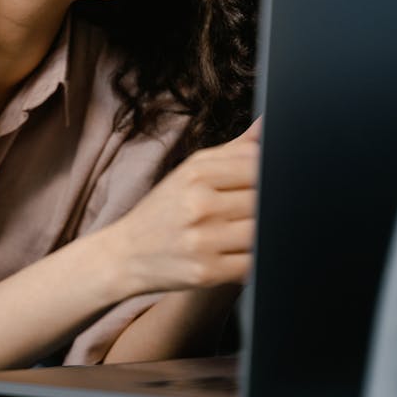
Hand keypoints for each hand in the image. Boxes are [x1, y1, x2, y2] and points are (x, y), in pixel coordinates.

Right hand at [109, 118, 260, 294]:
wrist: (126, 253)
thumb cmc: (164, 209)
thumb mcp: (191, 171)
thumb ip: (233, 150)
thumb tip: (267, 124)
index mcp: (196, 174)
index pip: (255, 164)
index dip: (270, 172)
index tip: (270, 179)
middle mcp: (199, 204)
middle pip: (261, 198)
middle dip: (270, 202)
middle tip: (265, 206)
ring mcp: (203, 239)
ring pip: (261, 230)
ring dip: (265, 230)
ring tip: (254, 227)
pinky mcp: (207, 272)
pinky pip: (251, 263)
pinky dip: (256, 257)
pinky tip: (246, 250)